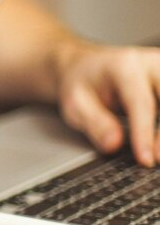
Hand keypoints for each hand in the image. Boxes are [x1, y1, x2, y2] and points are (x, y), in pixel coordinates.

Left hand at [57, 43, 159, 165]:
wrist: (87, 66)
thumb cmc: (82, 84)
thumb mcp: (74, 103)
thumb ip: (94, 123)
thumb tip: (113, 144)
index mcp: (124, 66)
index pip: (141, 102)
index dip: (145, 133)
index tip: (145, 159)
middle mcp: (151, 64)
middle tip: (157, 159)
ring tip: (159, 154)